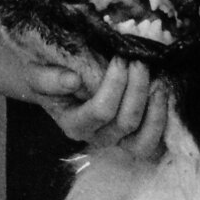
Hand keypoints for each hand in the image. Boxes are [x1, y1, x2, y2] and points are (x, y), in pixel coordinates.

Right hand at [38, 57, 166, 159]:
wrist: (52, 83)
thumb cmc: (46, 76)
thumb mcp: (37, 73)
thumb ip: (49, 78)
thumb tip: (73, 80)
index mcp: (73, 124)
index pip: (101, 111)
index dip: (116, 85)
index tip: (120, 58)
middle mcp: (96, 137)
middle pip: (125, 122)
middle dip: (137, 89)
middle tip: (139, 61)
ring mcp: (116, 140)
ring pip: (142, 140)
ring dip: (154, 109)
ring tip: (157, 80)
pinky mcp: (132, 137)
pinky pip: (152, 141)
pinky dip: (161, 120)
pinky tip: (162, 93)